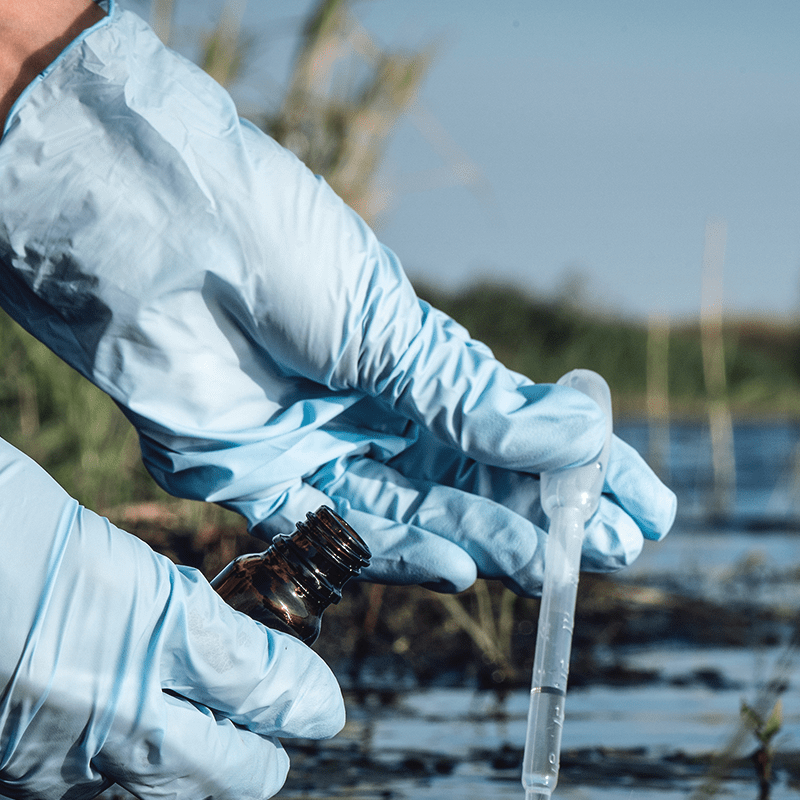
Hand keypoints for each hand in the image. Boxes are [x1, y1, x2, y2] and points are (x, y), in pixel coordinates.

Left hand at [0, 2, 675, 593]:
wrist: (153, 235)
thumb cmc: (274, 246)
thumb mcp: (389, 324)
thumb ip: (472, 399)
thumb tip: (582, 437)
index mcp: (410, 356)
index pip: (515, 426)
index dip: (582, 468)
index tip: (646, 504)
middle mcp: (369, 408)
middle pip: (475, 481)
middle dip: (548, 516)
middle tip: (616, 550)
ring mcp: (317, 448)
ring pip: (421, 514)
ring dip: (490, 539)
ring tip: (554, 563)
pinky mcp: (257, 484)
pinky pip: (342, 534)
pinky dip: (405, 553)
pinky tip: (465, 564)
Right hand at [0, 253, 343, 799]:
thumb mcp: (49, 513)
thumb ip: (130, 594)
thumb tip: (192, 645)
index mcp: (116, 618)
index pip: (248, 686)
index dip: (297, 697)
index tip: (320, 701)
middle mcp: (65, 705)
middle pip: (206, 770)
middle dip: (254, 753)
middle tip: (274, 725)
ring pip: (119, 788)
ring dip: (168, 766)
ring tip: (192, 732)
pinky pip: (27, 781)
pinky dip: (72, 761)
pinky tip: (80, 728)